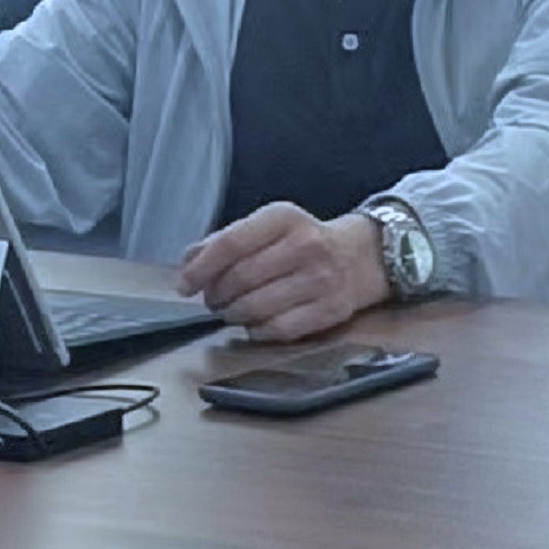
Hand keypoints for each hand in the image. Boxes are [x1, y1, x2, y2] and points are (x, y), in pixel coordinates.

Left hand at [177, 204, 389, 343]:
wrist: (364, 256)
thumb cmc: (303, 241)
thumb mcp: (268, 226)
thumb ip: (226, 240)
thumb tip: (188, 262)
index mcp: (282, 218)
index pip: (229, 244)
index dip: (200, 269)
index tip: (184, 285)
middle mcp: (305, 246)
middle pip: (240, 278)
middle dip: (215, 295)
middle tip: (211, 300)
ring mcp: (321, 280)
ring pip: (257, 307)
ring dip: (233, 314)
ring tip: (230, 311)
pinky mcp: (332, 310)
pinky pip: (280, 329)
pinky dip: (258, 331)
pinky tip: (254, 324)